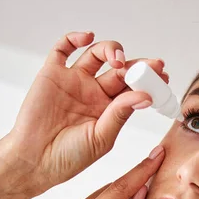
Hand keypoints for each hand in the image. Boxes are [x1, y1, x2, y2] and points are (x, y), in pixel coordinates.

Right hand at [3, 31, 167, 194]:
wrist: (35, 161)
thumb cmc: (68, 157)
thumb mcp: (102, 138)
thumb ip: (121, 114)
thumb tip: (145, 96)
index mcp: (109, 109)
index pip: (133, 88)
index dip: (148, 80)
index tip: (163, 76)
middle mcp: (94, 92)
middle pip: (120, 69)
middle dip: (138, 65)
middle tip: (152, 65)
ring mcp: (74, 81)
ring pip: (96, 55)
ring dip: (112, 51)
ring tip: (118, 61)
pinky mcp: (52, 74)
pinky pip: (63, 49)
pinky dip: (75, 38)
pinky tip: (87, 38)